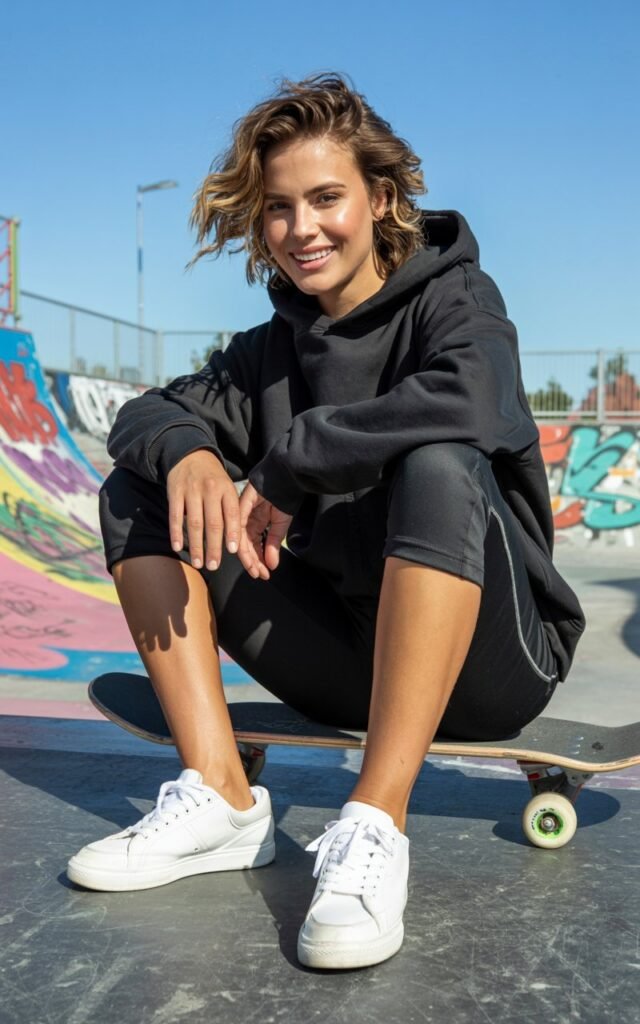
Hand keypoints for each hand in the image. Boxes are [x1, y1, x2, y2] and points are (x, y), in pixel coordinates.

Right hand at [166, 449, 239, 570]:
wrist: (191, 454)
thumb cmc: (213, 478)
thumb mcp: (227, 487)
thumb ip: (230, 510)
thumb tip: (234, 542)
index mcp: (226, 489)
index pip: (231, 514)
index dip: (232, 533)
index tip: (233, 551)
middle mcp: (210, 489)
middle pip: (213, 523)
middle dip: (214, 547)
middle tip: (214, 566)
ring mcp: (191, 491)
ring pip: (194, 523)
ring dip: (196, 546)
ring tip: (198, 563)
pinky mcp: (174, 492)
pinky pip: (175, 516)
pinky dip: (176, 533)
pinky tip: (178, 548)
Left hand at [238, 482, 292, 579]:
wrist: (285, 478)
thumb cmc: (284, 498)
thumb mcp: (280, 525)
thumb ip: (273, 545)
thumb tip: (272, 565)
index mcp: (255, 524)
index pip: (253, 547)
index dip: (258, 561)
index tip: (264, 574)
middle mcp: (246, 521)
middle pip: (245, 546)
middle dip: (253, 562)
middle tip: (259, 575)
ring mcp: (241, 515)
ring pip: (240, 540)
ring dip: (248, 557)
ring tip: (256, 569)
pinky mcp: (239, 507)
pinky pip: (237, 527)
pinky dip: (241, 542)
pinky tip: (246, 555)